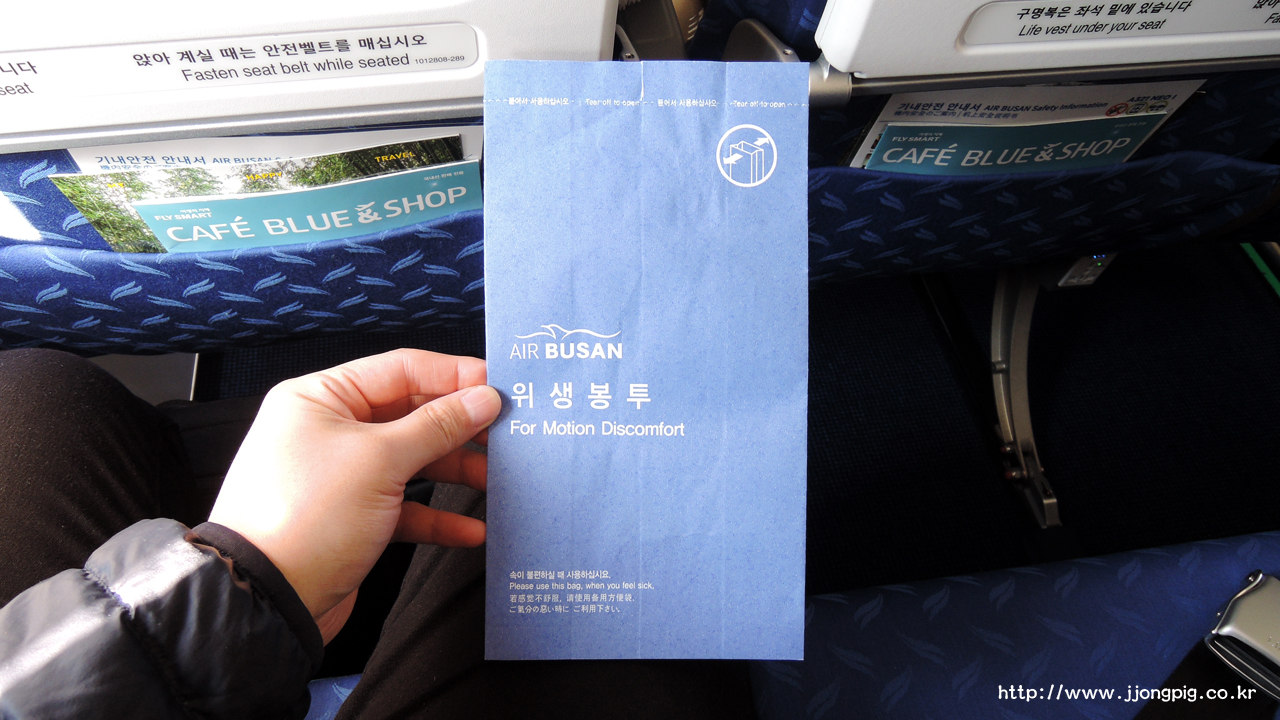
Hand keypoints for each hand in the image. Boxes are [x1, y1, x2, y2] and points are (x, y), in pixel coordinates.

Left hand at [208, 349, 499, 643]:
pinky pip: (404, 507)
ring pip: (412, 462)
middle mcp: (328, 431)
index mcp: (321, 398)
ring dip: (456, 472)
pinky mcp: (352, 519)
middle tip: (505, 435)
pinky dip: (438, 516)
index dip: (454, 376)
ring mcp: (341, 476)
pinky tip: (469, 529)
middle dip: (459, 428)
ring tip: (495, 482)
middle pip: (411, 415)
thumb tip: (483, 398)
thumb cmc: (303, 517)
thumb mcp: (379, 460)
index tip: (500, 388)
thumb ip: (437, 426)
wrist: (266, 601)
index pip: (400, 370)